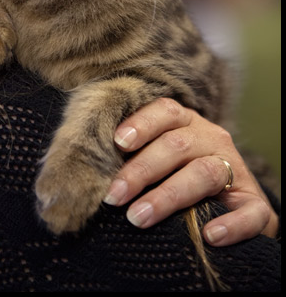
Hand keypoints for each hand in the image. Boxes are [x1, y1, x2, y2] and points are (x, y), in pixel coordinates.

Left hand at [103, 98, 278, 245]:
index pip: (164, 111)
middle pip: (176, 145)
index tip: (118, 142)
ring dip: (169, 195)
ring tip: (139, 217)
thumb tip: (90, 169)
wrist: (233, 206)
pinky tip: (210, 235)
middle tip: (114, 196)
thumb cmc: (180, 177)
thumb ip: (134, 157)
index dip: (142, 123)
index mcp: (187, 124)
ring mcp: (235, 170)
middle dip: (141, 170)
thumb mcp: (160, 160)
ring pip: (205, 173)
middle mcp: (212, 139)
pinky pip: (249, 213)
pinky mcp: (256, 204)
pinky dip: (231, 224)